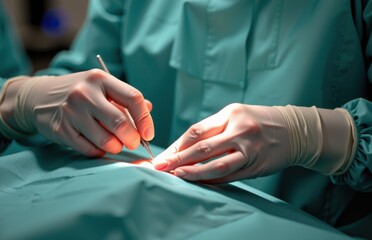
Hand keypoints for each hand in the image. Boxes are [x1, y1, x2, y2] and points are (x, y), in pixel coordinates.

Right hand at [0, 70, 153, 156]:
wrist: (39, 97)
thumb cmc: (79, 93)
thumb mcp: (101, 87)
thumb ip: (125, 99)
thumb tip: (148, 110)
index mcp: (100, 79)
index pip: (133, 98)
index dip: (145, 119)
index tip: (148, 134)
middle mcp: (85, 93)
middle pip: (120, 122)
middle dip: (132, 138)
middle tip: (133, 143)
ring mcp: (71, 112)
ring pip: (105, 140)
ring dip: (116, 147)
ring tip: (115, 144)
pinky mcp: (61, 130)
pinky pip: (89, 149)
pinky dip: (99, 151)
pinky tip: (98, 145)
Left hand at [152, 104, 290, 182]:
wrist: (294, 130)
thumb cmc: (257, 121)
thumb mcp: (235, 115)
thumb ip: (212, 129)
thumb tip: (181, 147)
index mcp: (231, 114)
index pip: (197, 130)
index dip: (177, 144)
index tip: (162, 154)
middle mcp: (240, 130)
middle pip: (203, 147)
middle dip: (178, 158)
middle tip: (160, 166)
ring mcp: (249, 149)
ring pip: (216, 165)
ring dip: (193, 172)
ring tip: (176, 175)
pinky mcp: (256, 166)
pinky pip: (230, 175)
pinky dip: (212, 179)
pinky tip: (198, 181)